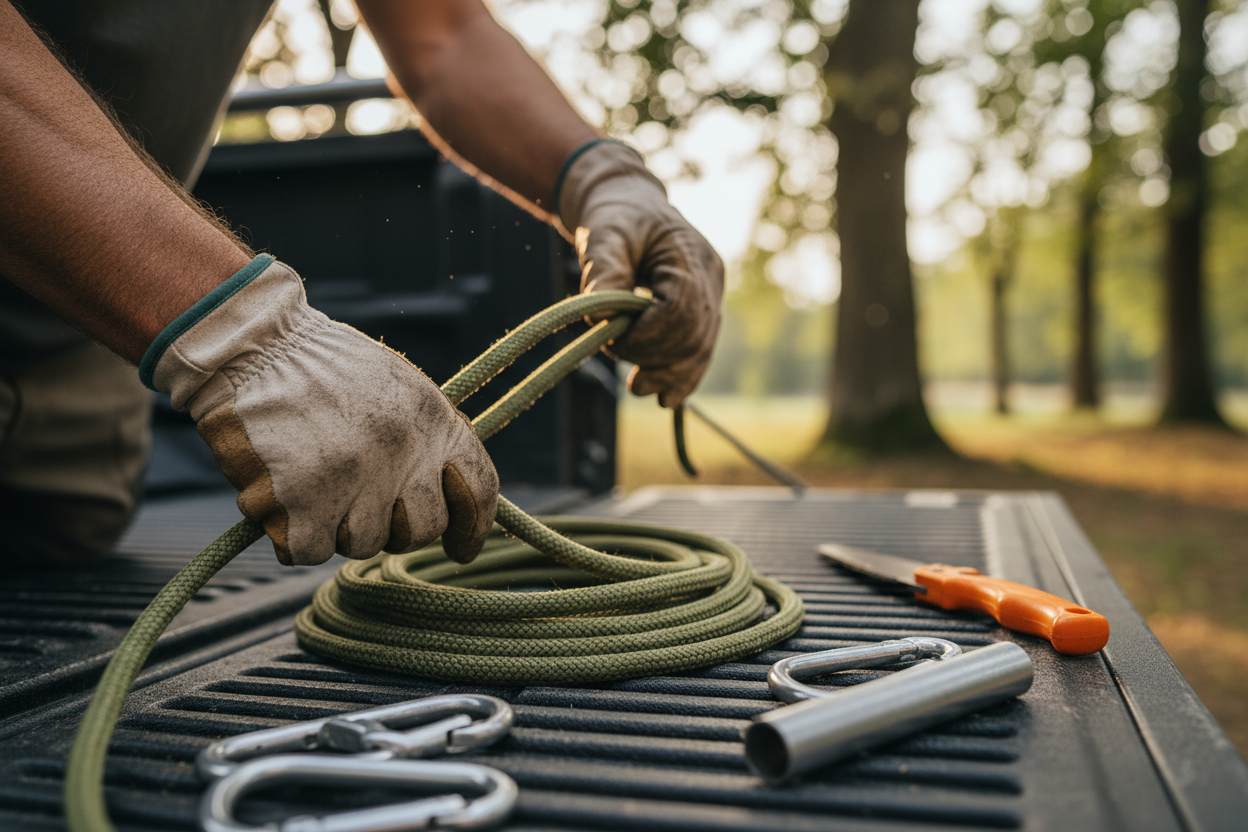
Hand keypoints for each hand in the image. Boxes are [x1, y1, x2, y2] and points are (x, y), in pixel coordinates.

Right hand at [142, 256, 497, 565]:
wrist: (254, 346)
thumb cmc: (320, 364)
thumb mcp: (396, 384)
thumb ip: (424, 436)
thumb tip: (442, 492)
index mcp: (434, 420)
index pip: (479, 487)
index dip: (473, 526)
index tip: (462, 548)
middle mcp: (404, 455)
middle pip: (420, 529)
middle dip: (394, 526)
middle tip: (358, 500)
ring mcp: (356, 483)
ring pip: (363, 543)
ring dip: (338, 525)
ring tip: (311, 481)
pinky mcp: (304, 503)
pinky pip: (311, 551)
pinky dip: (295, 536)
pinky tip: (282, 501)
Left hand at [557, 141, 723, 406]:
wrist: (629, 206)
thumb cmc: (615, 217)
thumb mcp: (603, 235)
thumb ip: (604, 272)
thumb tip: (601, 316)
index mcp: (690, 256)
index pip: (681, 310)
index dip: (648, 335)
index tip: (612, 340)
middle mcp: (710, 279)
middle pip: (695, 335)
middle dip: (657, 358)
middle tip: (620, 363)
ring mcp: (711, 297)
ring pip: (701, 349)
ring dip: (670, 374)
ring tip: (639, 388)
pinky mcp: (701, 313)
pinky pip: (698, 351)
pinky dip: (682, 376)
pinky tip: (665, 398)